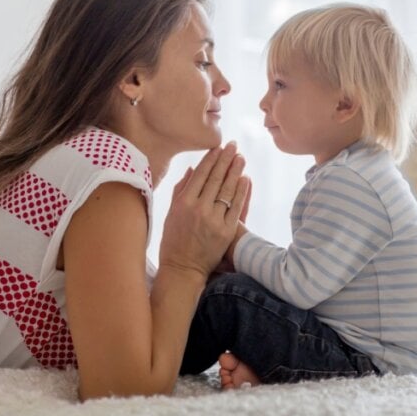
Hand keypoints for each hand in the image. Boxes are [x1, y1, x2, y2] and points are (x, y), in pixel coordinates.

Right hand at [159, 142, 247, 279]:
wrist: (183, 269)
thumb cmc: (173, 242)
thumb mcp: (171, 214)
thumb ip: (180, 190)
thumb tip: (193, 169)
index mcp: (183, 203)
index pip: (200, 175)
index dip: (211, 159)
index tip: (218, 147)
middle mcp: (199, 208)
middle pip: (216, 178)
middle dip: (225, 159)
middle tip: (233, 145)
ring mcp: (214, 219)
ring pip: (227, 190)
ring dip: (235, 171)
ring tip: (241, 158)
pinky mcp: (226, 231)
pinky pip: (236, 206)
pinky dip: (241, 191)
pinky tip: (245, 179)